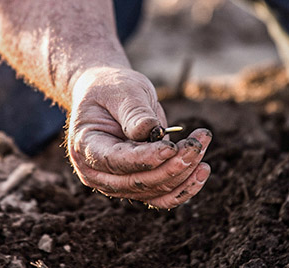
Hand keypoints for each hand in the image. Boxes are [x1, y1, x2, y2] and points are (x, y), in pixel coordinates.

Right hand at [67, 67, 211, 208]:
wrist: (109, 96)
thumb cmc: (112, 89)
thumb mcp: (122, 90)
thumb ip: (133, 111)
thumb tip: (150, 131)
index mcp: (85, 146)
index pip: (114, 161)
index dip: (144, 158)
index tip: (171, 147)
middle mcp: (97, 172)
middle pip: (137, 182)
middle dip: (171, 165)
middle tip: (197, 143)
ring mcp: (116, 183)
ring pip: (155, 191)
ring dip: (184, 172)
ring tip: (202, 143)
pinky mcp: (137, 186)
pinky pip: (163, 198)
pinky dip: (185, 187)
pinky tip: (203, 170)